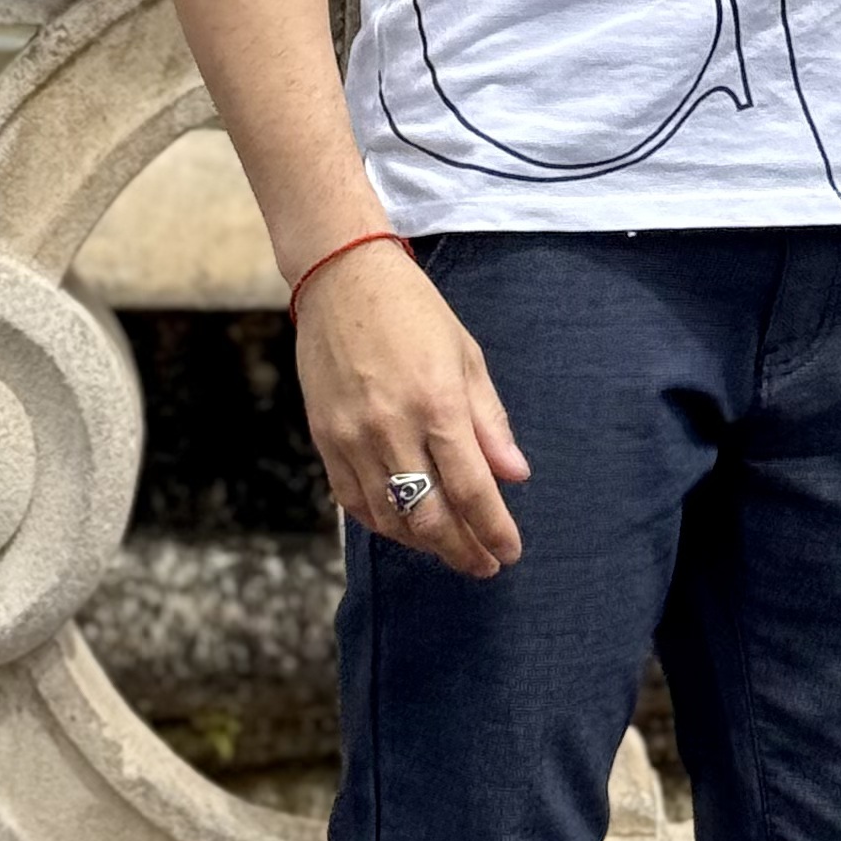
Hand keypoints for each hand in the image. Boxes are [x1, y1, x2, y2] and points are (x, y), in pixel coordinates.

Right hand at [295, 243, 531, 576]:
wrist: (342, 277)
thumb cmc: (413, 310)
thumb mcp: (466, 355)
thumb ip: (490, 421)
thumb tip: (515, 475)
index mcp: (437, 402)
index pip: (471, 490)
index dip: (494, 530)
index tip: (509, 552)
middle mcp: (393, 428)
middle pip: (430, 517)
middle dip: (462, 551)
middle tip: (483, 563)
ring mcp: (353, 438)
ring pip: (390, 519)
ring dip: (424, 543)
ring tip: (449, 546)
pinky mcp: (324, 440)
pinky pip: (354, 503)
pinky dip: (383, 524)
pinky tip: (405, 526)